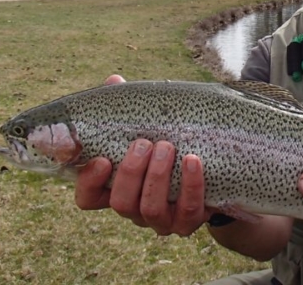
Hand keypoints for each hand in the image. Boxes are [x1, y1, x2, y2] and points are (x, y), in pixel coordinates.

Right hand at [75, 75, 210, 235]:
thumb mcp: (148, 129)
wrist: (214, 173)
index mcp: (118, 189)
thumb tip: (113, 81)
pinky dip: (190, 184)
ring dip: (157, 177)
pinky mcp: (190, 221)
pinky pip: (188, 209)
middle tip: (143, 143)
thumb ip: (127, 110)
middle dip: (130, 172)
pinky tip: (193, 160)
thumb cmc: (171, 146)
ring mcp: (163, 219)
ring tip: (166, 147)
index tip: (101, 159)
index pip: (88, 198)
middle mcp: (136, 209)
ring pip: (150, 210)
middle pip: (121, 203)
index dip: (89, 183)